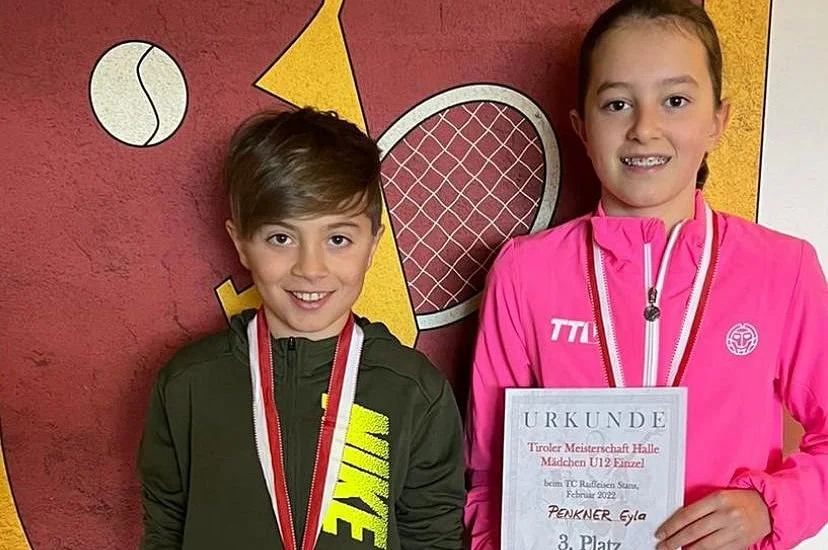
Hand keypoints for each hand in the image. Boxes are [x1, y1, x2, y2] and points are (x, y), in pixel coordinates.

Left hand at [655, 489, 770, 548]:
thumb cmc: (739, 500)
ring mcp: (734, 531)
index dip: (671, 526)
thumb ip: (700, 507)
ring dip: (688, 549)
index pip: (687, 514)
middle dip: (674, 541)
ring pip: (705, 545)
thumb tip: (678, 523)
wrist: (767, 508)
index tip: (661, 533)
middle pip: (693, 531)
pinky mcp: (740, 543)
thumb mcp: (718, 496)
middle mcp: (726, 515)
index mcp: (717, 499)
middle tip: (663, 546)